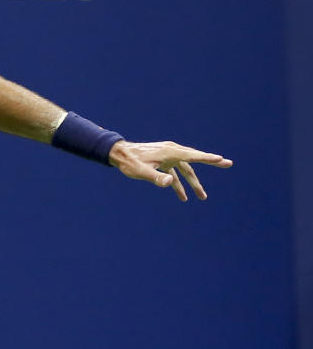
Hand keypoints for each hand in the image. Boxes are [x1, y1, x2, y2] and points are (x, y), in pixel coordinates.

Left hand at [108, 140, 231, 201]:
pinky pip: (175, 174)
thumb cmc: (130, 163)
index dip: (208, 158)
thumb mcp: (142, 172)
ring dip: (193, 183)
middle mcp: (172, 152)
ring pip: (185, 170)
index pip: (193, 156)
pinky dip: (179, 184)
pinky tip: (182, 197)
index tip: (221, 159)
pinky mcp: (163, 161)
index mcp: (170, 152)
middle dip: (211, 163)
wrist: (119, 154)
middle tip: (228, 164)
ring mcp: (168, 156)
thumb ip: (156, 178)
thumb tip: (170, 183)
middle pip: (195, 160)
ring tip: (203, 197)